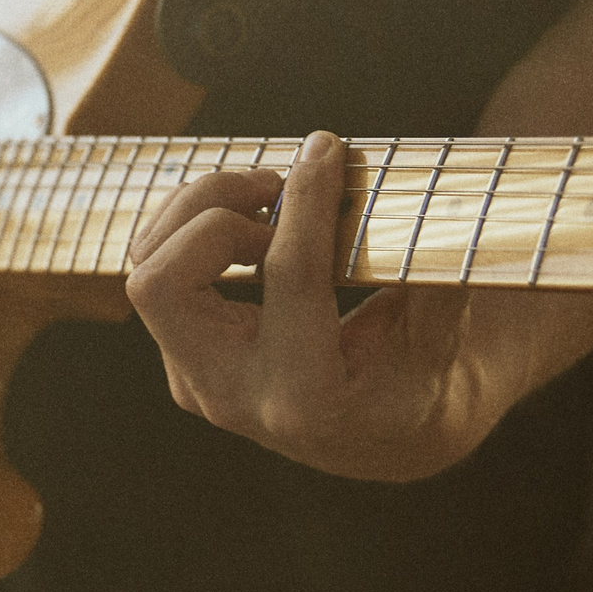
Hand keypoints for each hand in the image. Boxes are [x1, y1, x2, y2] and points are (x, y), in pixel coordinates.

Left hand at [124, 130, 500, 482]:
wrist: (384, 442)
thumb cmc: (422, 385)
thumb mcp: (446, 337)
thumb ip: (432, 273)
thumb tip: (421, 194)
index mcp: (307, 401)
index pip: (289, 279)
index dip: (308, 202)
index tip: (326, 149)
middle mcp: (233, 397)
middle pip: (162, 283)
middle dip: (213, 212)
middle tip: (278, 188)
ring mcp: (197, 379)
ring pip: (146, 268)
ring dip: (199, 211)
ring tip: (268, 196)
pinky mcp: (184, 356)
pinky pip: (157, 271)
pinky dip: (193, 226)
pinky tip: (252, 217)